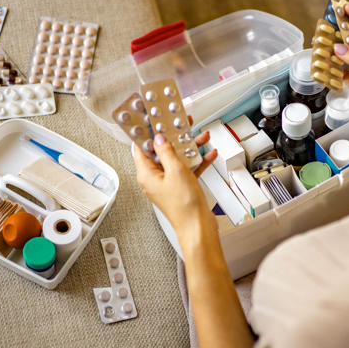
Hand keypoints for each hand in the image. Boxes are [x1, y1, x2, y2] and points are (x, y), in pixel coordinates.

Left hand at [132, 116, 218, 241]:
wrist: (198, 226)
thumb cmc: (184, 206)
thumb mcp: (175, 170)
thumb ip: (166, 152)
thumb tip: (159, 139)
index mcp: (146, 175)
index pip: (141, 148)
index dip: (147, 133)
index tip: (153, 121)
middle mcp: (155, 179)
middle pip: (161, 152)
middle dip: (174, 138)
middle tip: (181, 124)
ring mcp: (169, 183)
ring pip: (177, 159)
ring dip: (189, 148)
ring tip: (201, 137)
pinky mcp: (181, 188)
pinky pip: (187, 170)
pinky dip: (197, 162)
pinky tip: (208, 154)